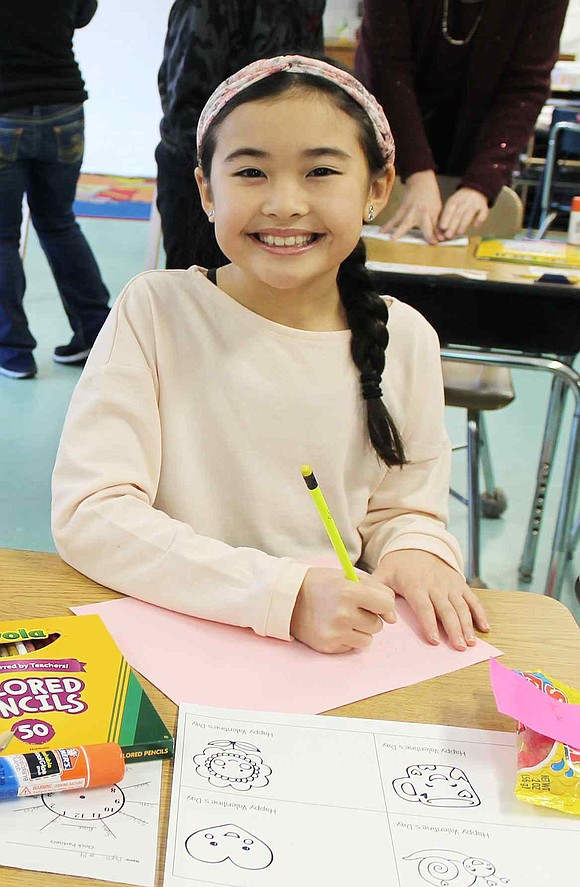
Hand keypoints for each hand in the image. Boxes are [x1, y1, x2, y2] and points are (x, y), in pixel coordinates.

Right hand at [290, 567, 395, 653]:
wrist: (289, 599)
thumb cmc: (323, 584)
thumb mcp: (349, 577)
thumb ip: (377, 591)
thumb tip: (393, 619)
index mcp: (349, 592)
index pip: (387, 604)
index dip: (383, 603)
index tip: (373, 601)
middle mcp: (343, 614)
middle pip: (378, 624)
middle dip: (369, 616)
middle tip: (350, 607)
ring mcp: (335, 633)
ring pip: (368, 639)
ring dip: (360, 630)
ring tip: (342, 618)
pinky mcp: (329, 646)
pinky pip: (353, 647)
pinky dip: (348, 639)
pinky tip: (334, 627)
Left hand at [372, 550, 488, 650]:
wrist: (416, 544)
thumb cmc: (397, 566)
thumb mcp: (382, 575)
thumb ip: (381, 595)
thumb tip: (388, 619)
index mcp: (416, 585)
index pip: (424, 607)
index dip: (429, 624)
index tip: (435, 641)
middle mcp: (436, 584)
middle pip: (446, 610)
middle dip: (454, 629)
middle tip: (458, 648)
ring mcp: (450, 584)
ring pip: (461, 606)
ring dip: (468, 625)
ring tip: (470, 643)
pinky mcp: (460, 583)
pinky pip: (472, 599)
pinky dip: (480, 613)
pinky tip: (485, 628)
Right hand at [383, 170, 442, 243]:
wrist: (420, 180)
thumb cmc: (430, 196)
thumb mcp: (437, 208)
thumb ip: (436, 224)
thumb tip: (440, 238)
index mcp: (432, 213)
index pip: (436, 227)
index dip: (437, 235)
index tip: (437, 243)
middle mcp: (423, 213)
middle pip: (426, 226)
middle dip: (428, 234)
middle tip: (430, 242)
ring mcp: (411, 211)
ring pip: (406, 223)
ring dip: (400, 231)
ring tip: (393, 239)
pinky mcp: (402, 209)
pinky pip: (394, 219)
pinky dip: (387, 225)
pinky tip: (381, 232)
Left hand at [437, 187, 488, 239]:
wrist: (476, 190)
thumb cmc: (460, 202)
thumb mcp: (452, 204)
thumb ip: (446, 216)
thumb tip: (440, 231)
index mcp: (454, 200)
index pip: (449, 209)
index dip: (446, 218)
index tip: (442, 228)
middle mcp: (464, 201)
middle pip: (458, 214)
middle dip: (453, 225)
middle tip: (449, 235)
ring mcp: (474, 203)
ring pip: (469, 214)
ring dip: (464, 223)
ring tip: (459, 232)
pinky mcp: (483, 206)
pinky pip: (483, 213)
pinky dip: (479, 219)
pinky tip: (475, 225)